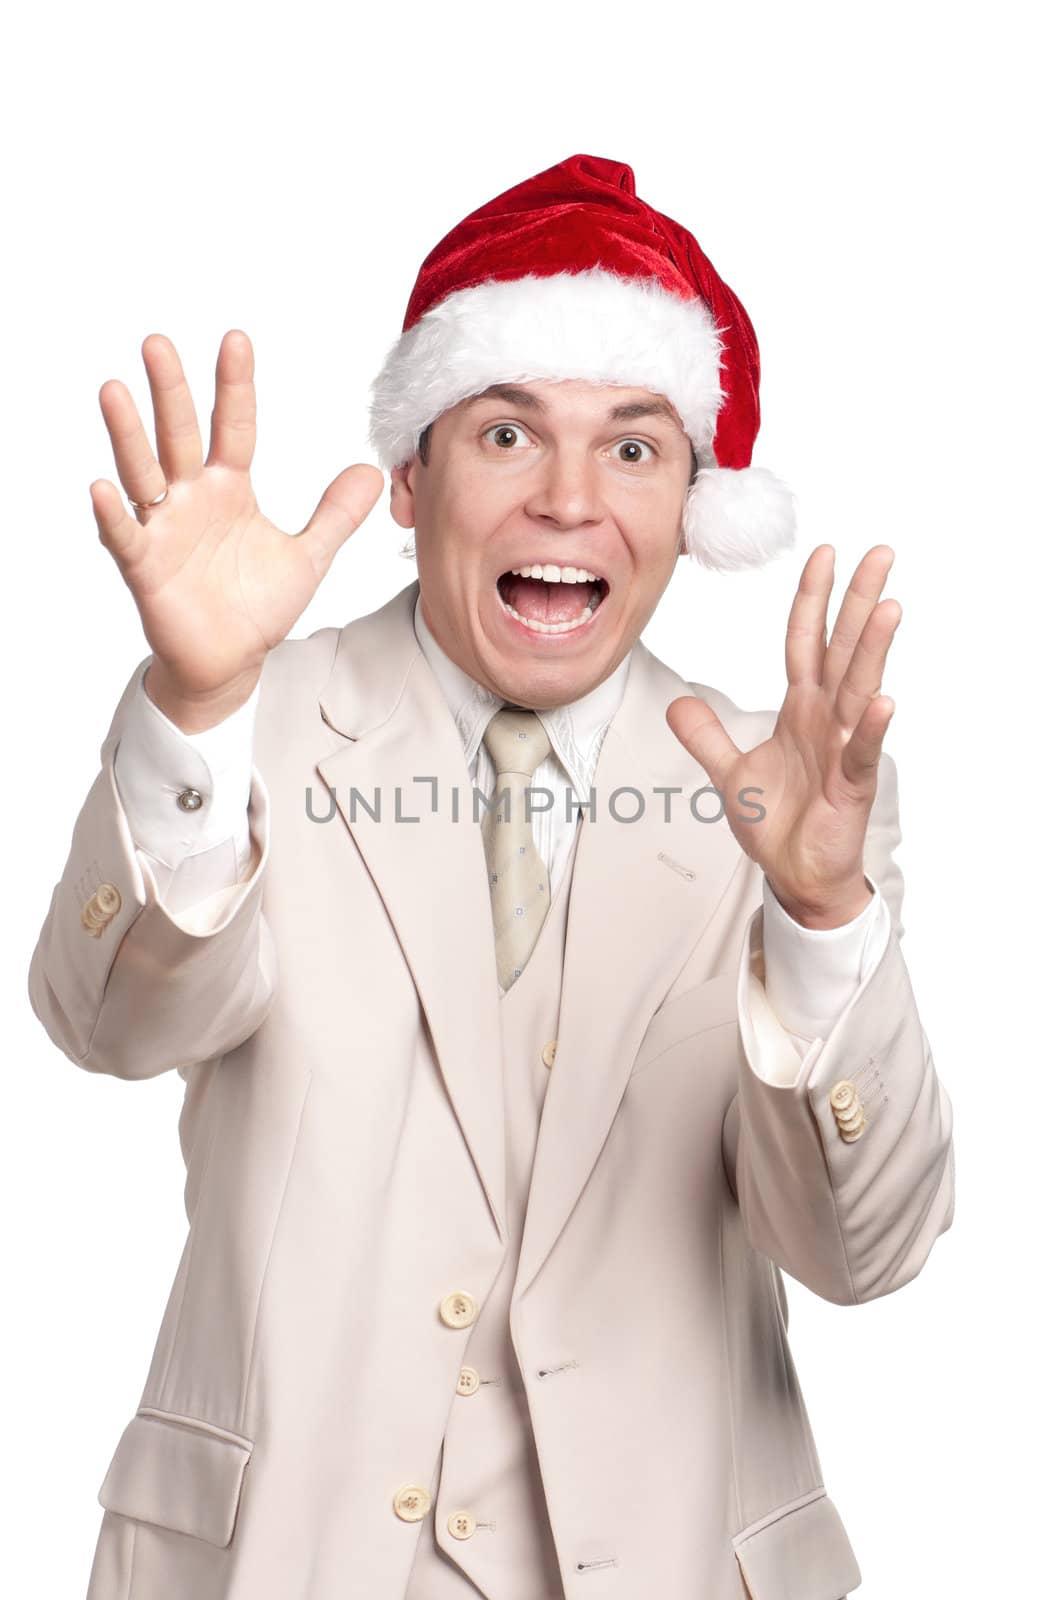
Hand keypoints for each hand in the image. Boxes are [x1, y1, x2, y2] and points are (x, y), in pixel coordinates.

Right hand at [89, 330, 383, 729]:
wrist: (231, 662)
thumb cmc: (257, 605)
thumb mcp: (308, 556)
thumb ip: (335, 514)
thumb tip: (370, 472)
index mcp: (228, 487)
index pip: (233, 426)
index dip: (234, 386)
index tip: (235, 340)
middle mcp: (191, 498)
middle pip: (179, 435)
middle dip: (169, 391)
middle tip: (157, 343)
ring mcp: (164, 529)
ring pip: (143, 473)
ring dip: (128, 436)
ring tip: (114, 392)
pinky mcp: (146, 567)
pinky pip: (126, 536)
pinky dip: (115, 514)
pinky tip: (105, 488)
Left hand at [665, 545, 900, 928]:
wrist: (796, 875)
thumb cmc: (778, 823)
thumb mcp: (730, 772)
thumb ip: (706, 736)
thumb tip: (678, 702)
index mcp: (802, 710)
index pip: (806, 642)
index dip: (812, 599)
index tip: (823, 553)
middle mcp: (828, 720)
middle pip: (843, 649)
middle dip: (859, 601)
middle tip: (881, 553)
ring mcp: (844, 749)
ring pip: (859, 689)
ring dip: (873, 650)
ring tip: (888, 608)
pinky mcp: (851, 785)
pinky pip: (862, 751)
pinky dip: (873, 728)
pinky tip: (884, 702)